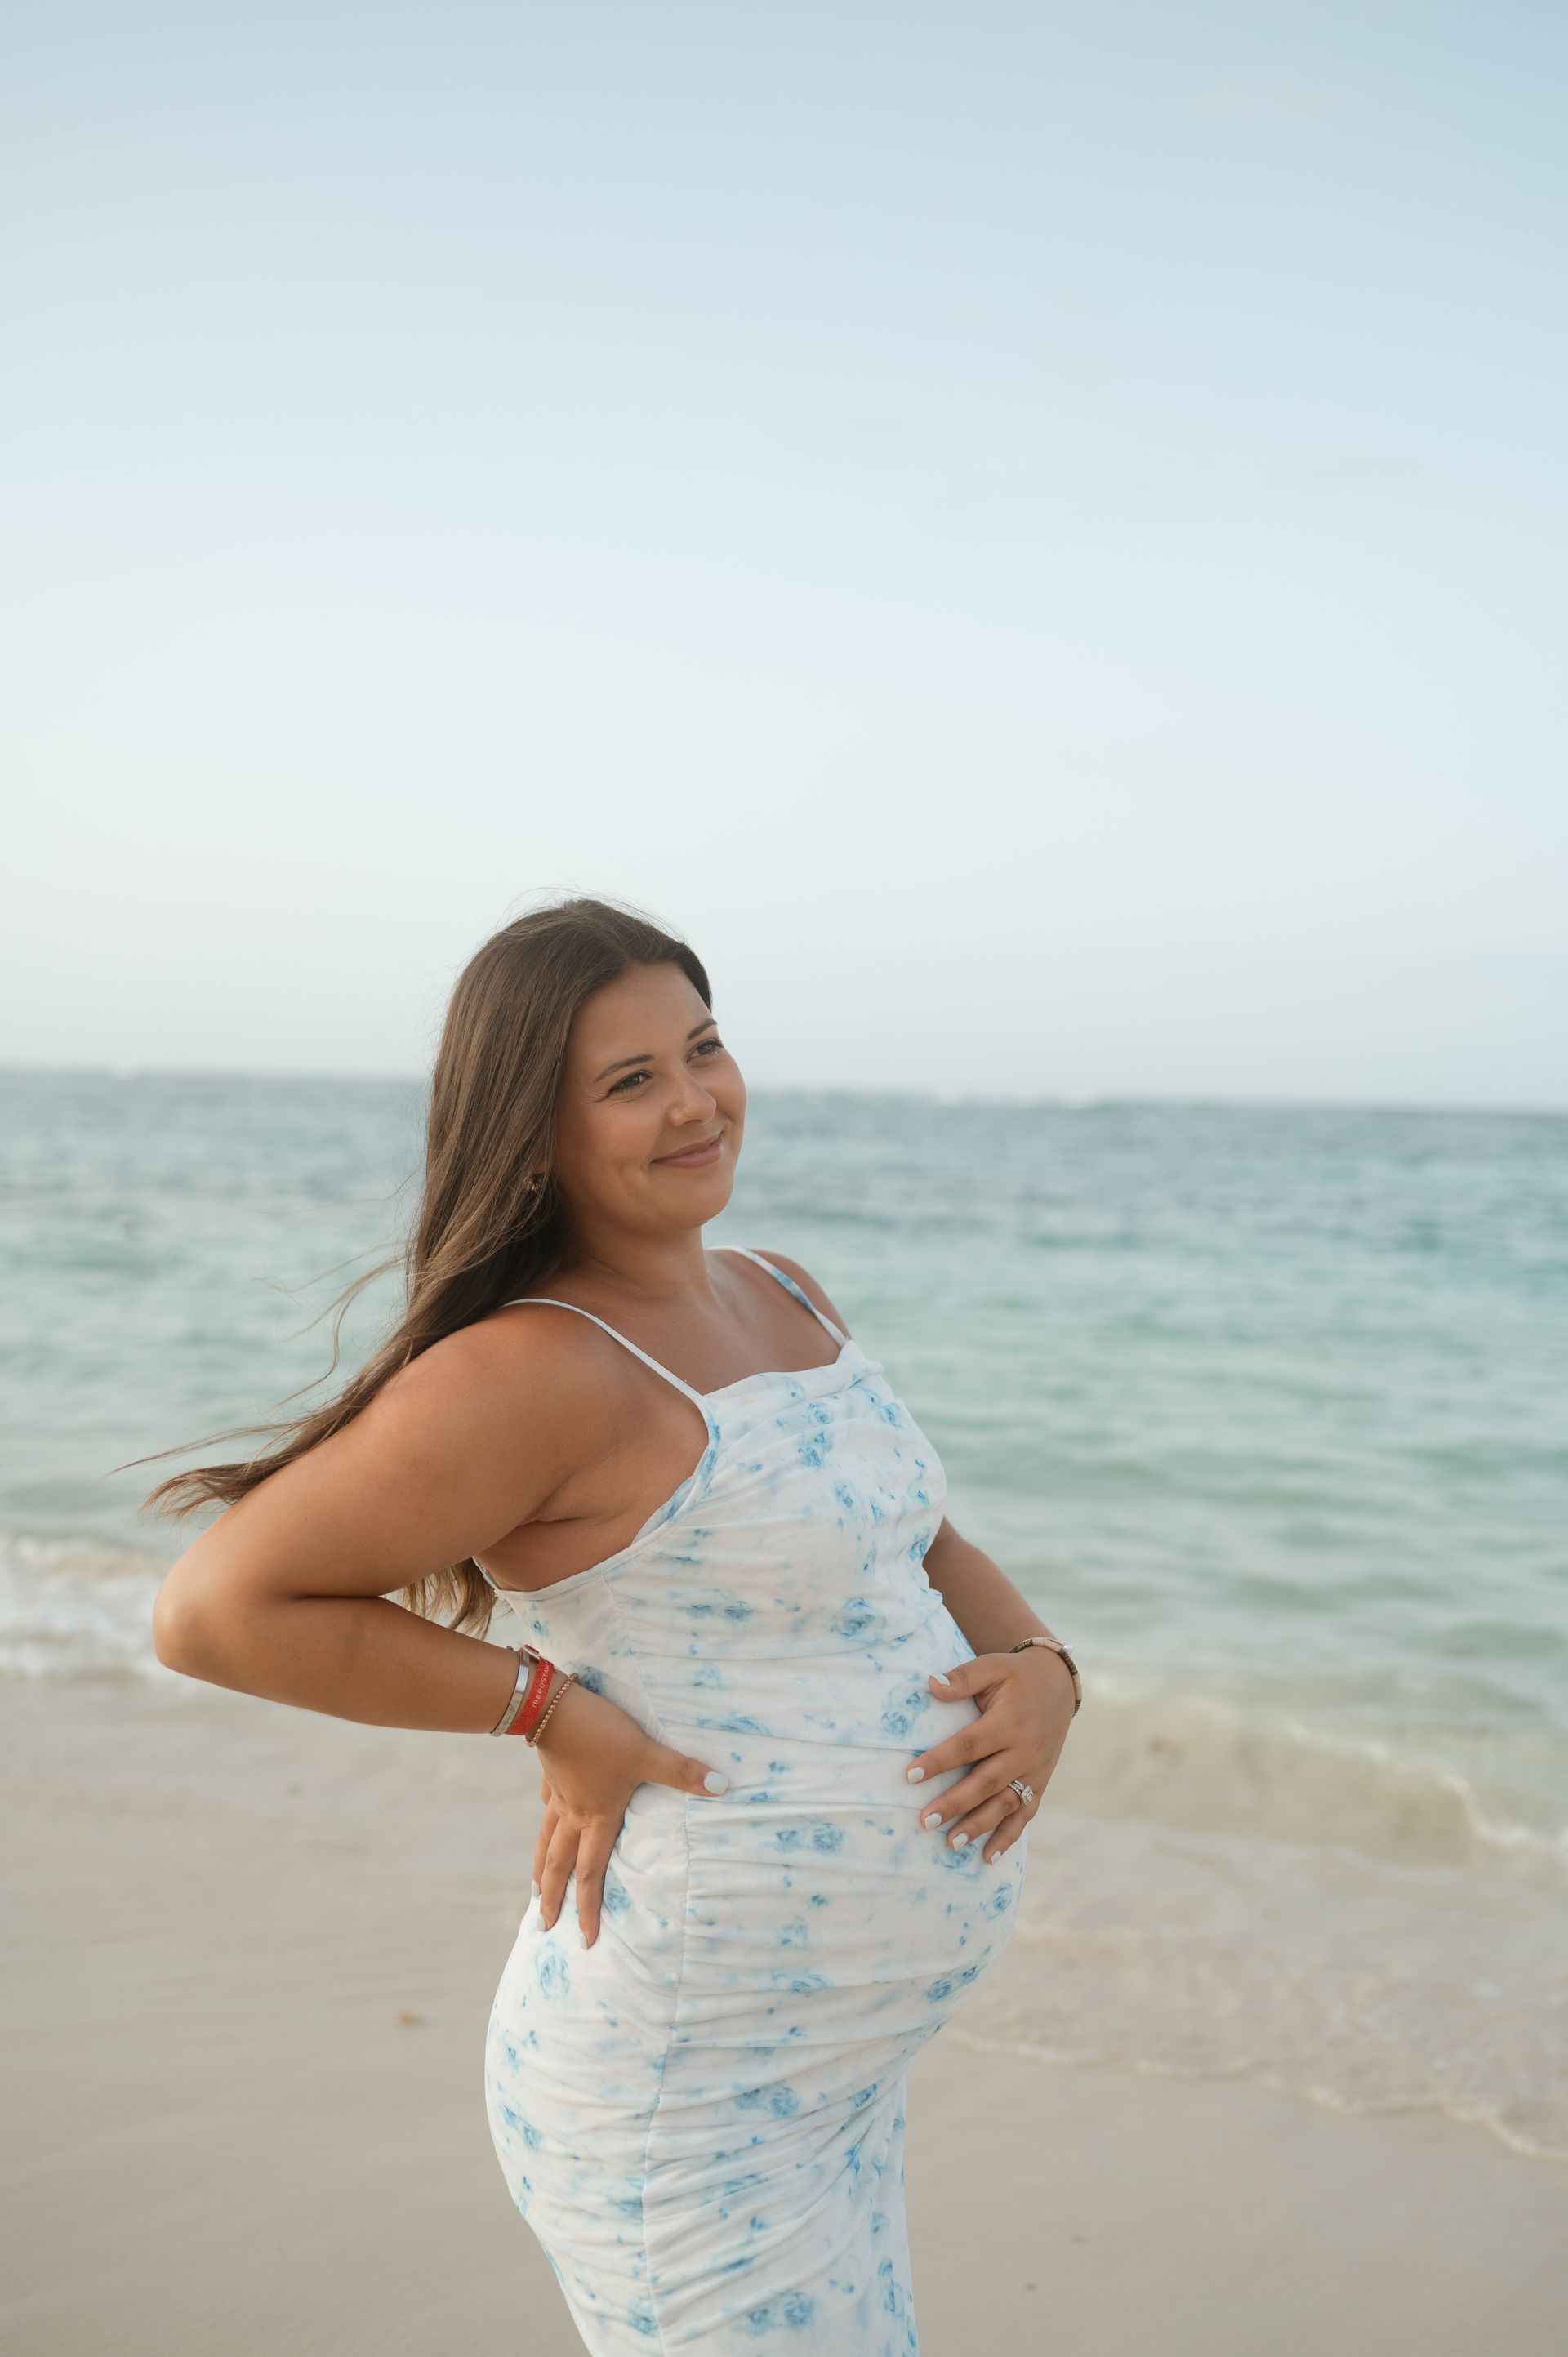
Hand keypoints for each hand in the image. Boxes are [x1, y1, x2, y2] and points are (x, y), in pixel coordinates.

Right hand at [529, 1678, 727, 1946]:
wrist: (551, 1705)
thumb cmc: (600, 1734)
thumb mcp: (645, 1752)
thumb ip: (681, 1771)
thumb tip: (722, 1786)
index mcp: (597, 1817)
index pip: (591, 1874)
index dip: (589, 1909)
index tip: (585, 1940)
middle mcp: (575, 1813)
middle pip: (560, 1864)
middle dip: (553, 1898)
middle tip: (544, 1927)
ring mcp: (559, 1794)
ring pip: (547, 1839)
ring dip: (541, 1868)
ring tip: (534, 1889)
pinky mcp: (551, 1771)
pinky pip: (548, 1803)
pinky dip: (547, 1818)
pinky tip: (547, 1814)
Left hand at [904, 1647, 1073, 1863]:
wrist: (1058, 1685)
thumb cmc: (1016, 1675)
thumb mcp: (992, 1666)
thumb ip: (963, 1677)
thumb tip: (931, 1684)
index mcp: (1008, 1722)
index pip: (969, 1745)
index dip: (940, 1760)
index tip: (910, 1775)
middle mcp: (1024, 1751)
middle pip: (985, 1782)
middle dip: (955, 1803)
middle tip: (925, 1821)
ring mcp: (1035, 1771)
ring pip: (1005, 1804)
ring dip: (978, 1826)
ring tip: (951, 1844)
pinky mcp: (1040, 1783)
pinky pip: (1025, 1814)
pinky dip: (1008, 1837)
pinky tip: (988, 1858)